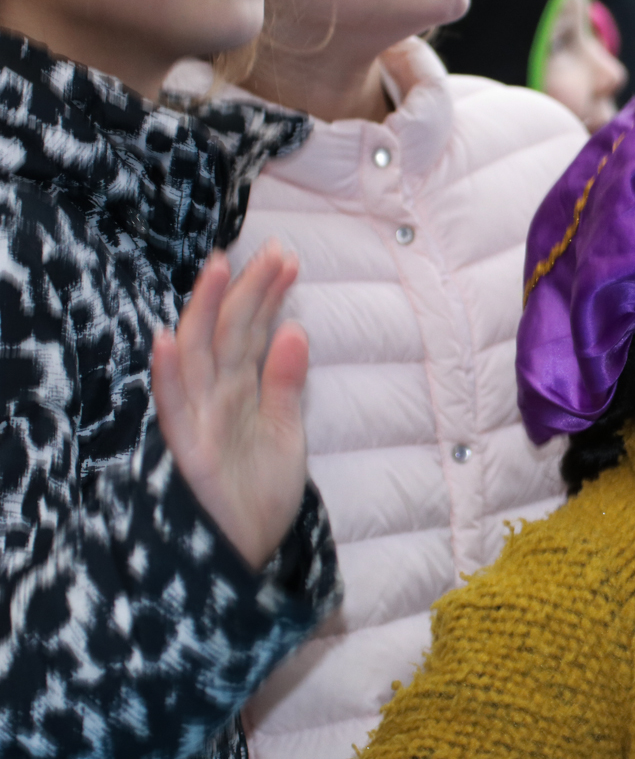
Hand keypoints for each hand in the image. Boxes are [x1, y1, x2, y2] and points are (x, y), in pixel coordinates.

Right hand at [151, 241, 308, 571]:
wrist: (250, 556)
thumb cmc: (261, 495)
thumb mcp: (285, 432)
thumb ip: (285, 383)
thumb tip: (296, 330)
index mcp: (239, 392)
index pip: (251, 332)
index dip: (267, 295)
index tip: (288, 258)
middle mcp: (216, 399)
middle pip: (228, 333)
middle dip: (247, 291)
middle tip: (274, 249)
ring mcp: (200, 422)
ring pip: (198, 357)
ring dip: (205, 313)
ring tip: (219, 268)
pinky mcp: (189, 453)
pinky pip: (174, 410)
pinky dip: (168, 376)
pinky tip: (167, 341)